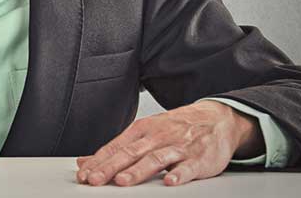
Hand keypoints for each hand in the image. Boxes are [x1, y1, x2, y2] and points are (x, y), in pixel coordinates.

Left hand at [76, 100, 262, 186]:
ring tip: (123, 182)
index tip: (84, 174)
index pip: (115, 147)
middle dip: (110, 167)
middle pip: (130, 153)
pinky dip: (178, 175)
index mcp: (142, 130)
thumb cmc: (177, 128)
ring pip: (155, 159)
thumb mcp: (145, 132)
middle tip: (95, 179)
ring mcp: (178, 147)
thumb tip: (85, 161)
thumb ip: (117, 149)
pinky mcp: (198, 159)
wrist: (216, 118)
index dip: (98, 161)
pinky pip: (187, 168)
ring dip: (138, 171)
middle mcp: (157, 137)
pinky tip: (169, 182)